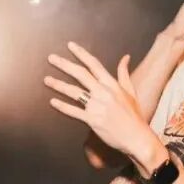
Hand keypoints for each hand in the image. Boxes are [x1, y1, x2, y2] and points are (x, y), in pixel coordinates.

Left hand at [45, 42, 152, 158]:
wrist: (136, 137)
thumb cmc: (134, 116)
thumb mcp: (130, 91)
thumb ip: (124, 73)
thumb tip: (125, 57)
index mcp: (112, 84)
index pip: (94, 64)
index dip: (81, 53)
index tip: (70, 45)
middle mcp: (103, 92)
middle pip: (80, 74)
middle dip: (64, 65)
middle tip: (51, 58)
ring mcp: (97, 106)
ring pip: (74, 92)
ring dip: (58, 85)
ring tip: (46, 80)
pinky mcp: (92, 120)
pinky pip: (74, 111)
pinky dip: (62, 106)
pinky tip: (53, 101)